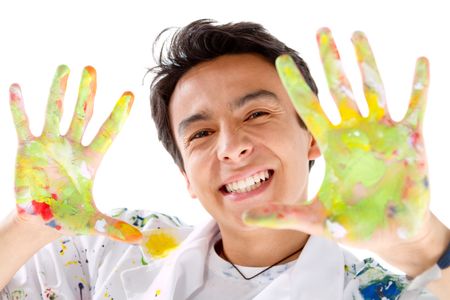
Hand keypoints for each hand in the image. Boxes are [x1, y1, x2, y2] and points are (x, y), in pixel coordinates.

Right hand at [10, 65, 141, 242]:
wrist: (41, 220)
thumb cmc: (68, 217)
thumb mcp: (93, 223)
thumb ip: (115, 228)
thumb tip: (141, 240)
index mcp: (91, 161)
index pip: (108, 132)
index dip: (118, 115)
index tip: (130, 95)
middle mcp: (72, 147)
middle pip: (82, 114)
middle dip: (87, 93)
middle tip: (91, 69)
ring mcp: (50, 145)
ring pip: (55, 112)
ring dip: (58, 91)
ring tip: (65, 68)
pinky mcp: (27, 149)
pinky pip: (22, 124)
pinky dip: (19, 108)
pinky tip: (16, 87)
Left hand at [243, 28, 429, 249]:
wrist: (387, 234)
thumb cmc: (350, 224)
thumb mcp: (313, 218)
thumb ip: (281, 214)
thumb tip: (245, 217)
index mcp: (330, 145)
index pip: (309, 107)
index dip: (295, 84)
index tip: (280, 60)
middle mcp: (354, 132)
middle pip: (339, 88)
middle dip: (330, 60)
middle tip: (322, 31)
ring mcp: (382, 133)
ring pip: (372, 89)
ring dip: (366, 61)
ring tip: (356, 34)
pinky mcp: (410, 141)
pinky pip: (415, 107)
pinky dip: (419, 85)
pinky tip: (421, 61)